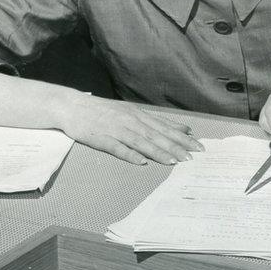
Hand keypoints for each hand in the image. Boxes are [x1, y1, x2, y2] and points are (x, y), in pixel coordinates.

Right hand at [57, 95, 203, 164]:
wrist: (72, 106)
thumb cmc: (103, 111)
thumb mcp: (131, 111)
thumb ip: (154, 121)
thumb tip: (180, 128)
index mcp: (138, 115)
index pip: (165, 127)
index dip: (182, 137)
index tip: (197, 145)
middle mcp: (131, 121)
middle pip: (157, 135)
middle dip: (176, 146)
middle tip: (192, 156)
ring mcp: (116, 130)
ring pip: (142, 142)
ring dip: (159, 152)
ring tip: (174, 161)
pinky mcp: (102, 139)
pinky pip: (118, 148)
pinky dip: (130, 155)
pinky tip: (141, 162)